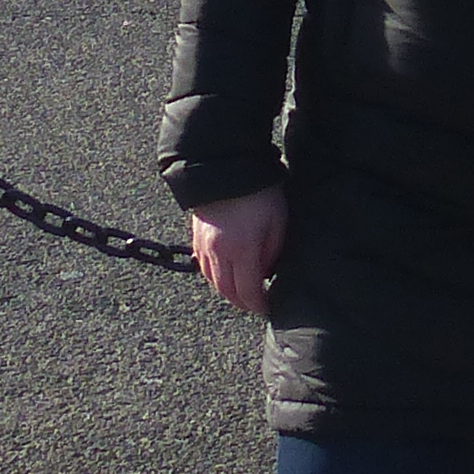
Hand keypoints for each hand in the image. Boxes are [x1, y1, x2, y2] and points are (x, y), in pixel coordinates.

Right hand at [186, 185, 284, 314]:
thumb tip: (265, 274)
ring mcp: (203, 245)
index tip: (267, 308)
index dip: (257, 305)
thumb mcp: (277, 221)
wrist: (227, 165)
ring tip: (242, 291)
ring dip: (227, 291)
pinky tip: (225, 273)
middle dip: (241, 302)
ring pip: (212, 281)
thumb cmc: (259, 191)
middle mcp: (218, 252)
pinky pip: (202, 266)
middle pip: (227, 291)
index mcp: (241, 250)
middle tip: (255, 304)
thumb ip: (272, 253)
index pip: (247, 292)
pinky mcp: (195, 236)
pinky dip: (214, 276)